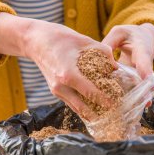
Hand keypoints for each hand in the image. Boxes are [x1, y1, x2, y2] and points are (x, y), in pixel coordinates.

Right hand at [0, 13, 116, 119]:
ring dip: (90, 113)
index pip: (91, 93)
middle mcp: (60, 86)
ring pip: (76, 108)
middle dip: (99, 114)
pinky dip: (82, 106)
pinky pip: (70, 102)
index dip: (105, 100)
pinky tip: (93, 107)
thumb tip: (115, 66)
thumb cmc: (60, 38)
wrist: (36, 41)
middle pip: (83, 108)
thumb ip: (103, 53)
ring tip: (106, 115)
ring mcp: (56, 90)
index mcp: (68, 75)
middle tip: (114, 115)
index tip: (117, 104)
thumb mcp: (84, 41)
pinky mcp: (54, 90)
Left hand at [102, 23, 153, 106]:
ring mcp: (140, 74)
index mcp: (142, 48)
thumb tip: (98, 56)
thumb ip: (110, 43)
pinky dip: (130, 98)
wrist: (141, 38)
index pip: (144, 58)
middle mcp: (144, 63)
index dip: (146, 69)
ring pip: (141, 87)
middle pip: (146, 78)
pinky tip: (124, 109)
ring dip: (140, 98)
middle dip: (145, 89)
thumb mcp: (119, 33)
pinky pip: (133, 89)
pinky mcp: (135, 80)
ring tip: (138, 108)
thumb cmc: (128, 35)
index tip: (148, 79)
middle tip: (146, 100)